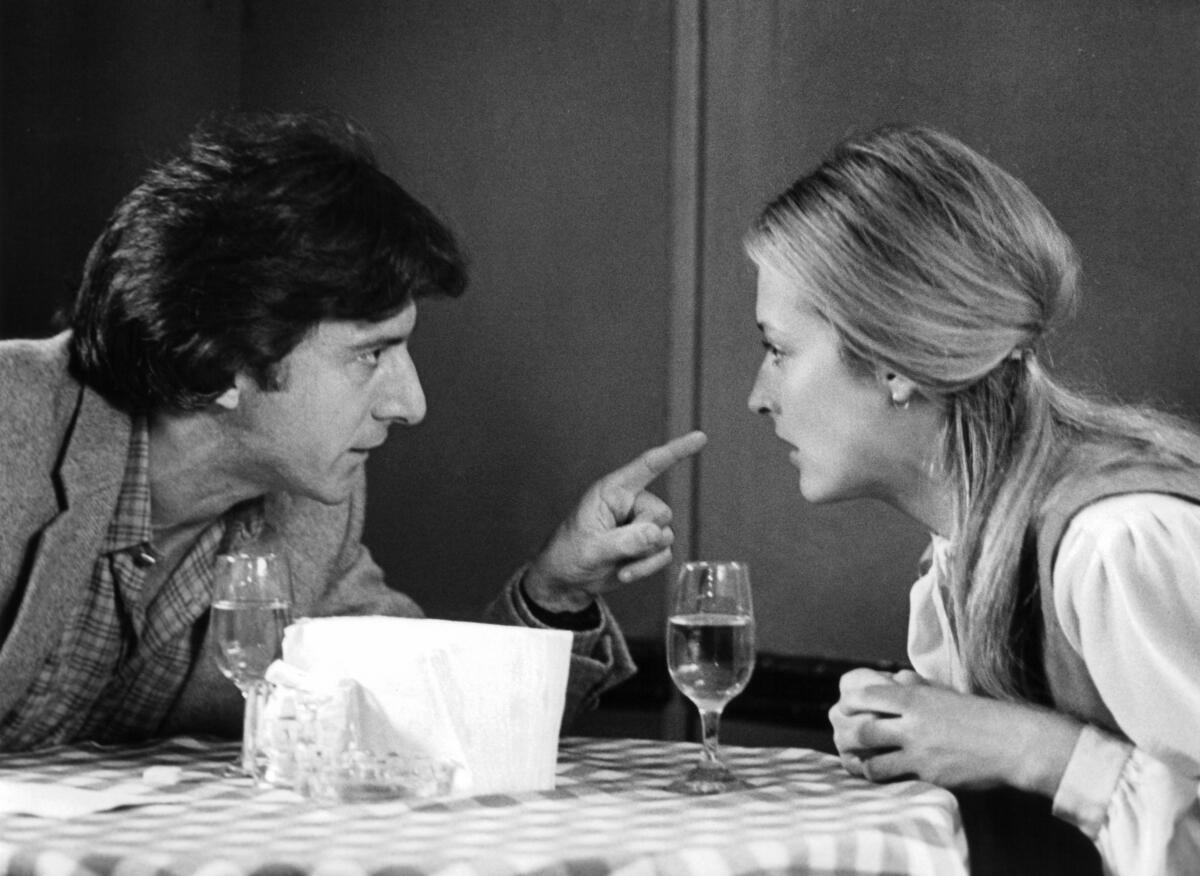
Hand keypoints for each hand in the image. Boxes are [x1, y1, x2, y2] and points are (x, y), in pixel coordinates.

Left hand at [523, 431, 706, 612]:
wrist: (568, 580)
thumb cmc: (570, 555)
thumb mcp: (592, 549)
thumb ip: (625, 541)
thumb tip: (657, 534)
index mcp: (613, 491)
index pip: (648, 466)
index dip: (676, 451)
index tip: (700, 437)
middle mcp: (630, 503)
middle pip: (661, 513)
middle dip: (643, 536)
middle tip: (615, 548)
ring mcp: (641, 524)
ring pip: (665, 536)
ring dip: (643, 557)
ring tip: (616, 563)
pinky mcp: (647, 544)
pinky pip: (664, 554)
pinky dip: (647, 567)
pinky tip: (625, 572)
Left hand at [830, 672, 1081, 794]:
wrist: (1013, 742)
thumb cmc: (979, 715)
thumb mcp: (944, 693)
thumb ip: (916, 687)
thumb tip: (893, 679)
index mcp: (915, 698)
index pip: (865, 696)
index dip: (849, 704)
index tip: (845, 709)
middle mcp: (913, 724)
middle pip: (862, 730)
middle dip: (847, 736)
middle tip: (845, 739)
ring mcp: (920, 753)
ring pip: (872, 761)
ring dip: (861, 762)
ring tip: (860, 761)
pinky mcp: (930, 776)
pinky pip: (894, 780)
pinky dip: (882, 778)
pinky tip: (881, 776)